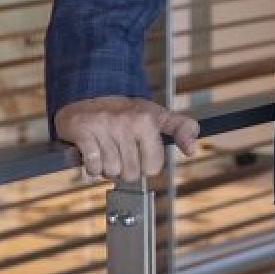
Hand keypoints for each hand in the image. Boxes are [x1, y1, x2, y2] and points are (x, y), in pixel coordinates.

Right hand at [56, 96, 198, 180]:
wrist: (88, 99)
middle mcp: (126, 121)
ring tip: (107, 151)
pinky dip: (91, 167)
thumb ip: (182, 129)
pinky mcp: (82, 131)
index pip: (153, 167)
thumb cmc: (127, 113)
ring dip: (107, 168)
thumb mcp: (158, 116)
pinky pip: (91, 166)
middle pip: (131, 174)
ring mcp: (103, 126)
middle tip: (121, 152)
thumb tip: (192, 150)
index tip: (141, 153)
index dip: (147, 166)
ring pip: (110, 172)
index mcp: (147, 119)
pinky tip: (92, 154)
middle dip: (125, 169)